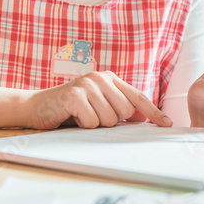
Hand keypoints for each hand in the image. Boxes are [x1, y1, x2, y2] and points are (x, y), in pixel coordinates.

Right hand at [23, 71, 171, 129]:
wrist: (36, 107)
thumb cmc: (70, 109)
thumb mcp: (98, 106)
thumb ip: (118, 108)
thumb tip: (142, 118)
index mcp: (110, 79)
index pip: (138, 97)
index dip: (153, 112)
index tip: (168, 124)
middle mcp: (101, 78)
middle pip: (125, 112)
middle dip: (110, 121)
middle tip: (92, 117)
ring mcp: (87, 84)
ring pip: (109, 119)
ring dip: (95, 124)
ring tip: (81, 116)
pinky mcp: (75, 95)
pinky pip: (92, 121)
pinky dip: (83, 125)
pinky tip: (73, 117)